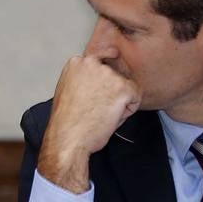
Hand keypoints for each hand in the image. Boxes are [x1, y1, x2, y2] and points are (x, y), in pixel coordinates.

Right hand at [39, 55, 140, 192]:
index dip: (101, 82)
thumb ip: (83, 78)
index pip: (101, 62)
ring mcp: (108, 74)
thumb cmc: (67, 121)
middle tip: (94, 108)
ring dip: (119, 101)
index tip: (94, 94)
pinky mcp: (123, 87)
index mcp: (76, 63)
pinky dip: (128, 110)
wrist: (68, 139)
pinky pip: (135, 97)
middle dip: (111, 91)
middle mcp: (92, 63)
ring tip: (100, 114)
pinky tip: (110, 117)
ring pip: (126, 86)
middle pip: (115, 74)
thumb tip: (99, 76)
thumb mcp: (69, 90)